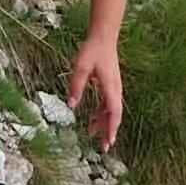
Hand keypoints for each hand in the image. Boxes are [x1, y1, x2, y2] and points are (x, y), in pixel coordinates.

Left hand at [66, 30, 123, 149]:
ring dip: (103, 122)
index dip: (111, 128)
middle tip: (104, 148)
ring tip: (92, 134)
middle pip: (114, 115)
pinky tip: (92, 118)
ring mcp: (114, 87)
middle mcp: (115, 89)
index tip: (109, 142)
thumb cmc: (93, 50)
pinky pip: (107, 103)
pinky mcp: (110, 84)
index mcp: (110, 87)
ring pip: (110, 110)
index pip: (113, 113)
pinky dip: (101, 112)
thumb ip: (76, 86)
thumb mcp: (81, 67)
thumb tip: (71, 105)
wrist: (103, 36)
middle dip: (109, 131)